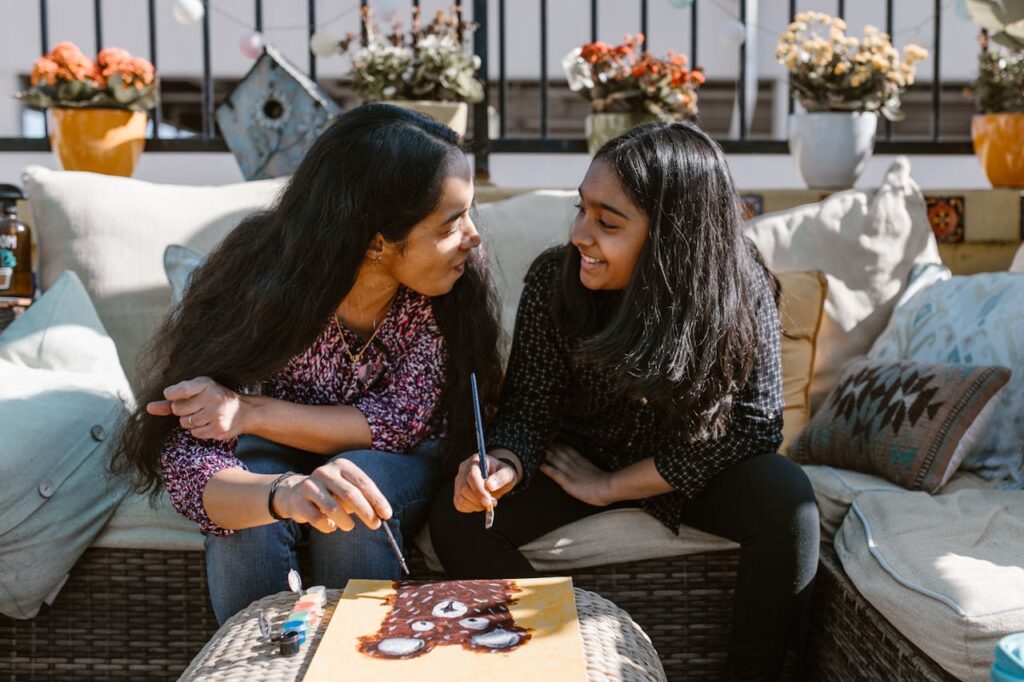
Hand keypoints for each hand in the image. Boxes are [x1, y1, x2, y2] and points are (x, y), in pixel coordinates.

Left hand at [146, 376, 249, 440]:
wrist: (245, 412)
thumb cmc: (216, 399)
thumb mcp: (198, 392)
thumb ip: (173, 399)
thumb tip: (149, 408)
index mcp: (207, 384)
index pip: (179, 391)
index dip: (172, 395)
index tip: (174, 396)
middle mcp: (213, 397)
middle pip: (178, 409)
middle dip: (183, 411)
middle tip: (197, 407)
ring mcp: (216, 414)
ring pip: (185, 423)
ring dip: (190, 421)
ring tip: (204, 415)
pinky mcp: (218, 428)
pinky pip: (195, 433)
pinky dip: (198, 430)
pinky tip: (209, 423)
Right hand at [274, 458, 392, 533]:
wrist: (295, 493)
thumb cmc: (330, 493)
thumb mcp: (347, 489)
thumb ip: (363, 498)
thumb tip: (381, 515)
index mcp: (342, 465)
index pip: (364, 483)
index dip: (377, 500)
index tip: (387, 515)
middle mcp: (325, 472)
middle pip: (350, 494)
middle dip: (366, 512)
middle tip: (376, 525)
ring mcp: (310, 485)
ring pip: (334, 509)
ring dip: (346, 522)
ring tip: (349, 526)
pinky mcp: (298, 501)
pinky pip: (318, 519)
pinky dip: (328, 527)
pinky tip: (330, 526)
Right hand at [453, 451, 518, 513]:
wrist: (498, 478)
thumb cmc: (503, 474)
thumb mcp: (508, 473)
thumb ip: (501, 477)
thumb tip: (490, 486)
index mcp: (475, 461)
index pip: (471, 476)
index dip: (478, 490)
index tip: (488, 501)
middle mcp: (463, 470)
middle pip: (464, 488)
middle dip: (478, 500)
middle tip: (492, 503)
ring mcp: (458, 481)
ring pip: (460, 498)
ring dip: (475, 505)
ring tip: (488, 503)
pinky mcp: (458, 493)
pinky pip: (459, 505)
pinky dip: (471, 508)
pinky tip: (480, 505)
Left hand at [540, 444, 612, 506]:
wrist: (609, 488)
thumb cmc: (609, 485)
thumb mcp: (602, 474)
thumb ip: (596, 469)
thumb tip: (599, 469)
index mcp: (583, 461)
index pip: (568, 450)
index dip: (560, 445)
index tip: (552, 439)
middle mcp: (575, 464)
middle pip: (560, 453)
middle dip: (551, 447)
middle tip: (540, 440)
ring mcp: (570, 472)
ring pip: (555, 460)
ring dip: (546, 455)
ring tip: (536, 449)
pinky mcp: (567, 481)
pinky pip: (554, 473)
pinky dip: (546, 468)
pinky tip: (539, 465)